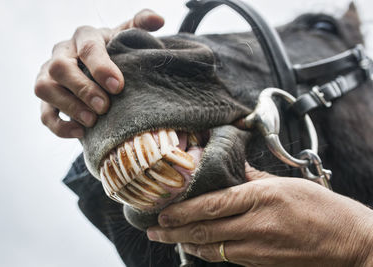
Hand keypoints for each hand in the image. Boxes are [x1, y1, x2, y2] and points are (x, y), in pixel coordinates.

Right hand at [35, 9, 163, 137]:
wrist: (100, 70)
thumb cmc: (117, 53)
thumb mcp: (128, 37)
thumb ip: (141, 25)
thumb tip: (158, 19)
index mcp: (84, 36)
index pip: (87, 47)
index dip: (101, 67)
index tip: (118, 86)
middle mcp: (62, 53)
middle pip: (60, 67)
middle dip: (83, 89)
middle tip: (104, 107)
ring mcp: (49, 76)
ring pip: (44, 88)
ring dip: (68, 106)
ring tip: (92, 121)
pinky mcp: (47, 99)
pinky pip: (44, 114)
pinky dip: (59, 126)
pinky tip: (81, 133)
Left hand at [147, 163, 372, 265]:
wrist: (348, 241)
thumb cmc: (321, 208)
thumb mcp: (286, 184)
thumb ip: (253, 178)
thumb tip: (229, 171)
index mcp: (261, 198)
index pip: (212, 204)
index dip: (183, 210)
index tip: (163, 211)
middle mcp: (256, 224)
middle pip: (205, 229)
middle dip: (174, 230)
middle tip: (154, 229)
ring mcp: (258, 248)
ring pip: (211, 248)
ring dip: (185, 243)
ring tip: (167, 238)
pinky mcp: (262, 262)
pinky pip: (227, 257)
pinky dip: (207, 252)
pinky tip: (196, 247)